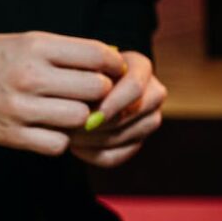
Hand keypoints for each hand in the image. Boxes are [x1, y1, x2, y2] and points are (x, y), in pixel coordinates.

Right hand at [0, 32, 122, 154]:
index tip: (116, 71)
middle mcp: (29, 76)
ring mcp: (20, 107)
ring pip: (82, 117)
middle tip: (95, 94)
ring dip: (83, 118)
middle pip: (96, 88)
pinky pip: (59, 143)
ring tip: (72, 111)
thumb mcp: (24, 42)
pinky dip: (61, 139)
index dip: (115, 65)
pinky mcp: (12, 135)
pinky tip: (53, 129)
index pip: (97, 56)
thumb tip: (112, 58)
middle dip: (102, 92)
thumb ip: (65, 50)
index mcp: (34, 47)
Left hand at [69, 51, 165, 167]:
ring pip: (125, 136)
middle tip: (70, 127)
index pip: (135, 88)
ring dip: (93, 140)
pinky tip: (76, 147)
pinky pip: (118, 155)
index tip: (88, 114)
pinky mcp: (138, 141)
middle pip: (133, 114)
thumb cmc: (75, 67)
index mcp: (141, 66)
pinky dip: (95, 155)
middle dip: (101, 124)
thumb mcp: (79, 65)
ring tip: (67, 135)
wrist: (79, 81)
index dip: (112, 103)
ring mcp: (149, 119)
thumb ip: (85, 78)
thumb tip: (89, 113)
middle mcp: (153, 92)